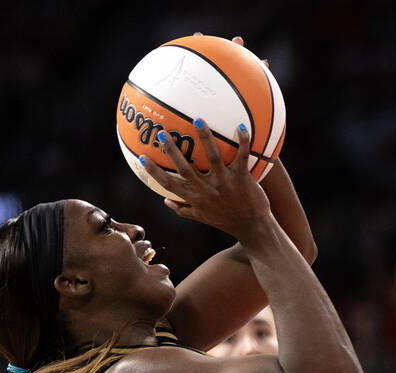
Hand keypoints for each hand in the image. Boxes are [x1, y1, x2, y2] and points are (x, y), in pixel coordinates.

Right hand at [139, 116, 270, 241]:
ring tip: (198, 121)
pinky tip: (242, 127)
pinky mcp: (242, 178)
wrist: (253, 227)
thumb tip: (164, 200)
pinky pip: (242, 157)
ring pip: (213, 158)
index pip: (169, 185)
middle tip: (162, 133)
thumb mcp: (202, 217)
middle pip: (185, 168)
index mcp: (195, 198)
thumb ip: (183, 209)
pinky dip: (243, 142)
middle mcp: (208, 190)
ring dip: (206, 139)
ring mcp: (225, 183)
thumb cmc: (227, 220)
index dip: (154, 172)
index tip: (142, 157)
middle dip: (172, 151)